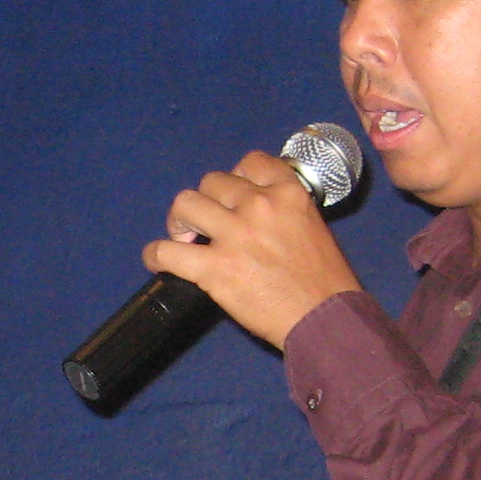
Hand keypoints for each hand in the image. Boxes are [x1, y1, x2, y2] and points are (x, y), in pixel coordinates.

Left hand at [142, 150, 362, 348]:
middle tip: (204, 224)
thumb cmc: (324, 280)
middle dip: (205, 201)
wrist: (324, 318)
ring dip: (179, 221)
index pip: (251, 161)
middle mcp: (259, 206)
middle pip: (211, 182)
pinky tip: (160, 261)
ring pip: (185, 204)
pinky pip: (166, 251)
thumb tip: (253, 209)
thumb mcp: (313, 225)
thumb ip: (283, 209)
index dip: (235, 177)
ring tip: (184, 239)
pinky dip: (156, 255)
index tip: (231, 196)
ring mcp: (234, 235)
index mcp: (288, 193)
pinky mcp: (214, 268)